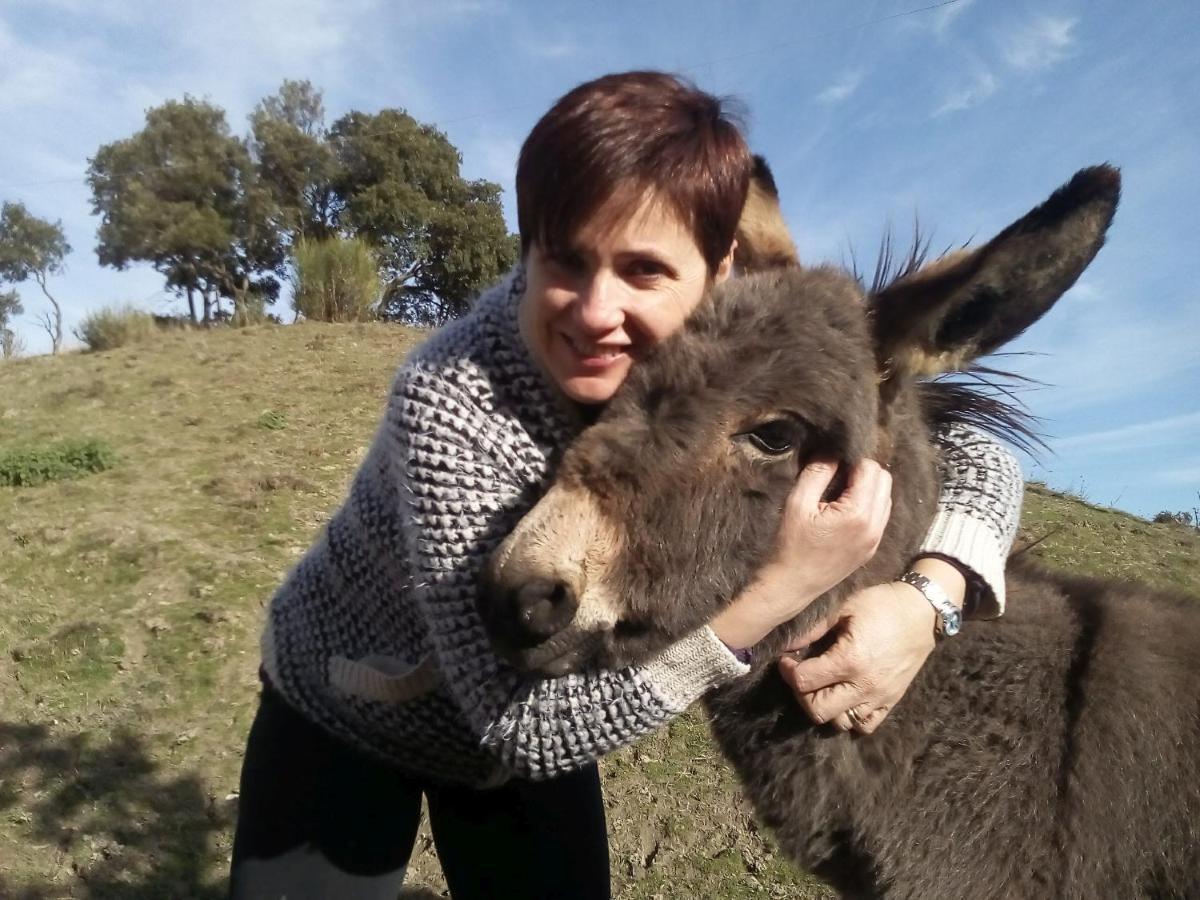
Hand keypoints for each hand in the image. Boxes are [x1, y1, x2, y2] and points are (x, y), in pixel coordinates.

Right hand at [710, 458, 891, 649]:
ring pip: (886, 496)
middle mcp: (874, 526)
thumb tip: (831, 452)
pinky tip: (845, 509)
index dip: (852, 460)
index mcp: (858, 513)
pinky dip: (869, 504)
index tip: (832, 464)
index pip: (870, 469)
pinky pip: (881, 514)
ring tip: (840, 492)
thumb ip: (818, 473)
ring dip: (868, 487)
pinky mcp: (872, 547)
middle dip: (863, 471)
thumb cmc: (791, 544)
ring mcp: (875, 538)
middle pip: (884, 479)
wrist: (793, 584)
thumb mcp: (798, 503)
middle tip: (837, 475)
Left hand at [776, 559, 964, 733]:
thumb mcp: (843, 608)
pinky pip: (866, 726)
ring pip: (840, 723)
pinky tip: (844, 698)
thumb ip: (813, 630)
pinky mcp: (892, 702)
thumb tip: (787, 645)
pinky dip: (850, 718)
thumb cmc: (881, 604)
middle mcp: (864, 685)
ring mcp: (879, 697)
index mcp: (849, 660)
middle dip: (801, 694)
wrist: (922, 611)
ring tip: (822, 687)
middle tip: (802, 676)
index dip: (788, 671)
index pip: (804, 681)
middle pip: (818, 710)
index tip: (787, 659)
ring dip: (825, 707)